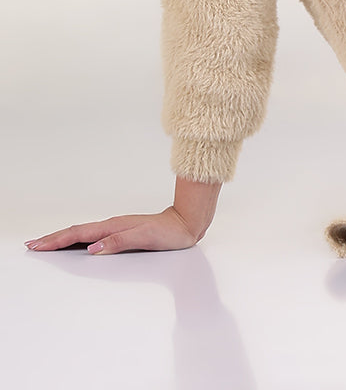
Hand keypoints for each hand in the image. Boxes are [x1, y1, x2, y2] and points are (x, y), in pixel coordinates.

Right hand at [25, 207, 203, 255]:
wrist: (185, 223)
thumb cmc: (167, 233)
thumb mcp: (144, 238)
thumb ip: (118, 242)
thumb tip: (93, 248)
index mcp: (113, 227)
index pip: (79, 235)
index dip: (57, 241)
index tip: (38, 245)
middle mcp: (112, 225)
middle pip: (76, 232)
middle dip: (53, 238)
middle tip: (32, 244)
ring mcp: (115, 228)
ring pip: (82, 233)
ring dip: (62, 238)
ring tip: (46, 243)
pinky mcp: (120, 232)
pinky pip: (92, 235)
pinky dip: (77, 239)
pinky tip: (75, 244)